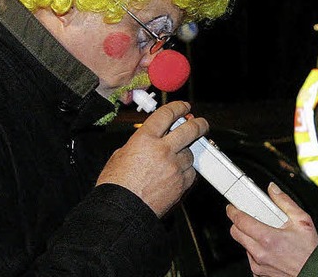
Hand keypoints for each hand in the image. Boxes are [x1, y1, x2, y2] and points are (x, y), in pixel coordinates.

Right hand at [96, 100, 207, 216]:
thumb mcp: (121, 155)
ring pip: (191, 153)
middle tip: (201, 123)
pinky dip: (187, 170)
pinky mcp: (181, 183)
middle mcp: (163, 150)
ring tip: (178, 157)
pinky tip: (178, 172)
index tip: (184, 107)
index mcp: (145, 139)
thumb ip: (139, 144)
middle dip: (199, 124)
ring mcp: (174, 167)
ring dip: (187, 153)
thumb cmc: (116, 186)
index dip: (178, 107)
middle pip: (190, 129)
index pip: (167, 114)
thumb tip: (148, 140)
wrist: (122, 210)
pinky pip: (191, 172)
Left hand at [227, 182, 317, 276]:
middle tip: (248, 218)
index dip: (233, 211)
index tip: (231, 207)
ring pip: (243, 246)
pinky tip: (269, 249)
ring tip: (267, 235)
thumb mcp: (302, 220)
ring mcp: (258, 265)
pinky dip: (256, 251)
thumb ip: (284, 202)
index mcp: (268, 238)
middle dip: (239, 224)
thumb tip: (273, 190)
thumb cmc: (310, 251)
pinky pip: (250, 258)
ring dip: (249, 238)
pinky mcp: (259, 273)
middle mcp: (260, 253)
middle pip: (236, 233)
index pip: (240, 221)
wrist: (316, 272)